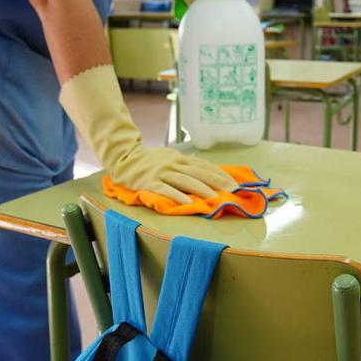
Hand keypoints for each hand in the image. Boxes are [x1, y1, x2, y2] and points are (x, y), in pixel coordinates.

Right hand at [107, 144, 234, 203]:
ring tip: (215, 199)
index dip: (220, 175)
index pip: (205, 166)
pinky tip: (187, 202)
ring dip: (201, 190)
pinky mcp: (151, 182)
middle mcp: (174, 164)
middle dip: (217, 183)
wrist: (125, 159)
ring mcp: (162, 173)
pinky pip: (166, 190)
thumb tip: (207, 171)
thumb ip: (186, 165)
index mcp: (181, 159)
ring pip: (185, 181)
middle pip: (199, 173)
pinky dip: (177, 196)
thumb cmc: (150, 162)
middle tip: (232, 192)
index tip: (235, 184)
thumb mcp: (171, 158)